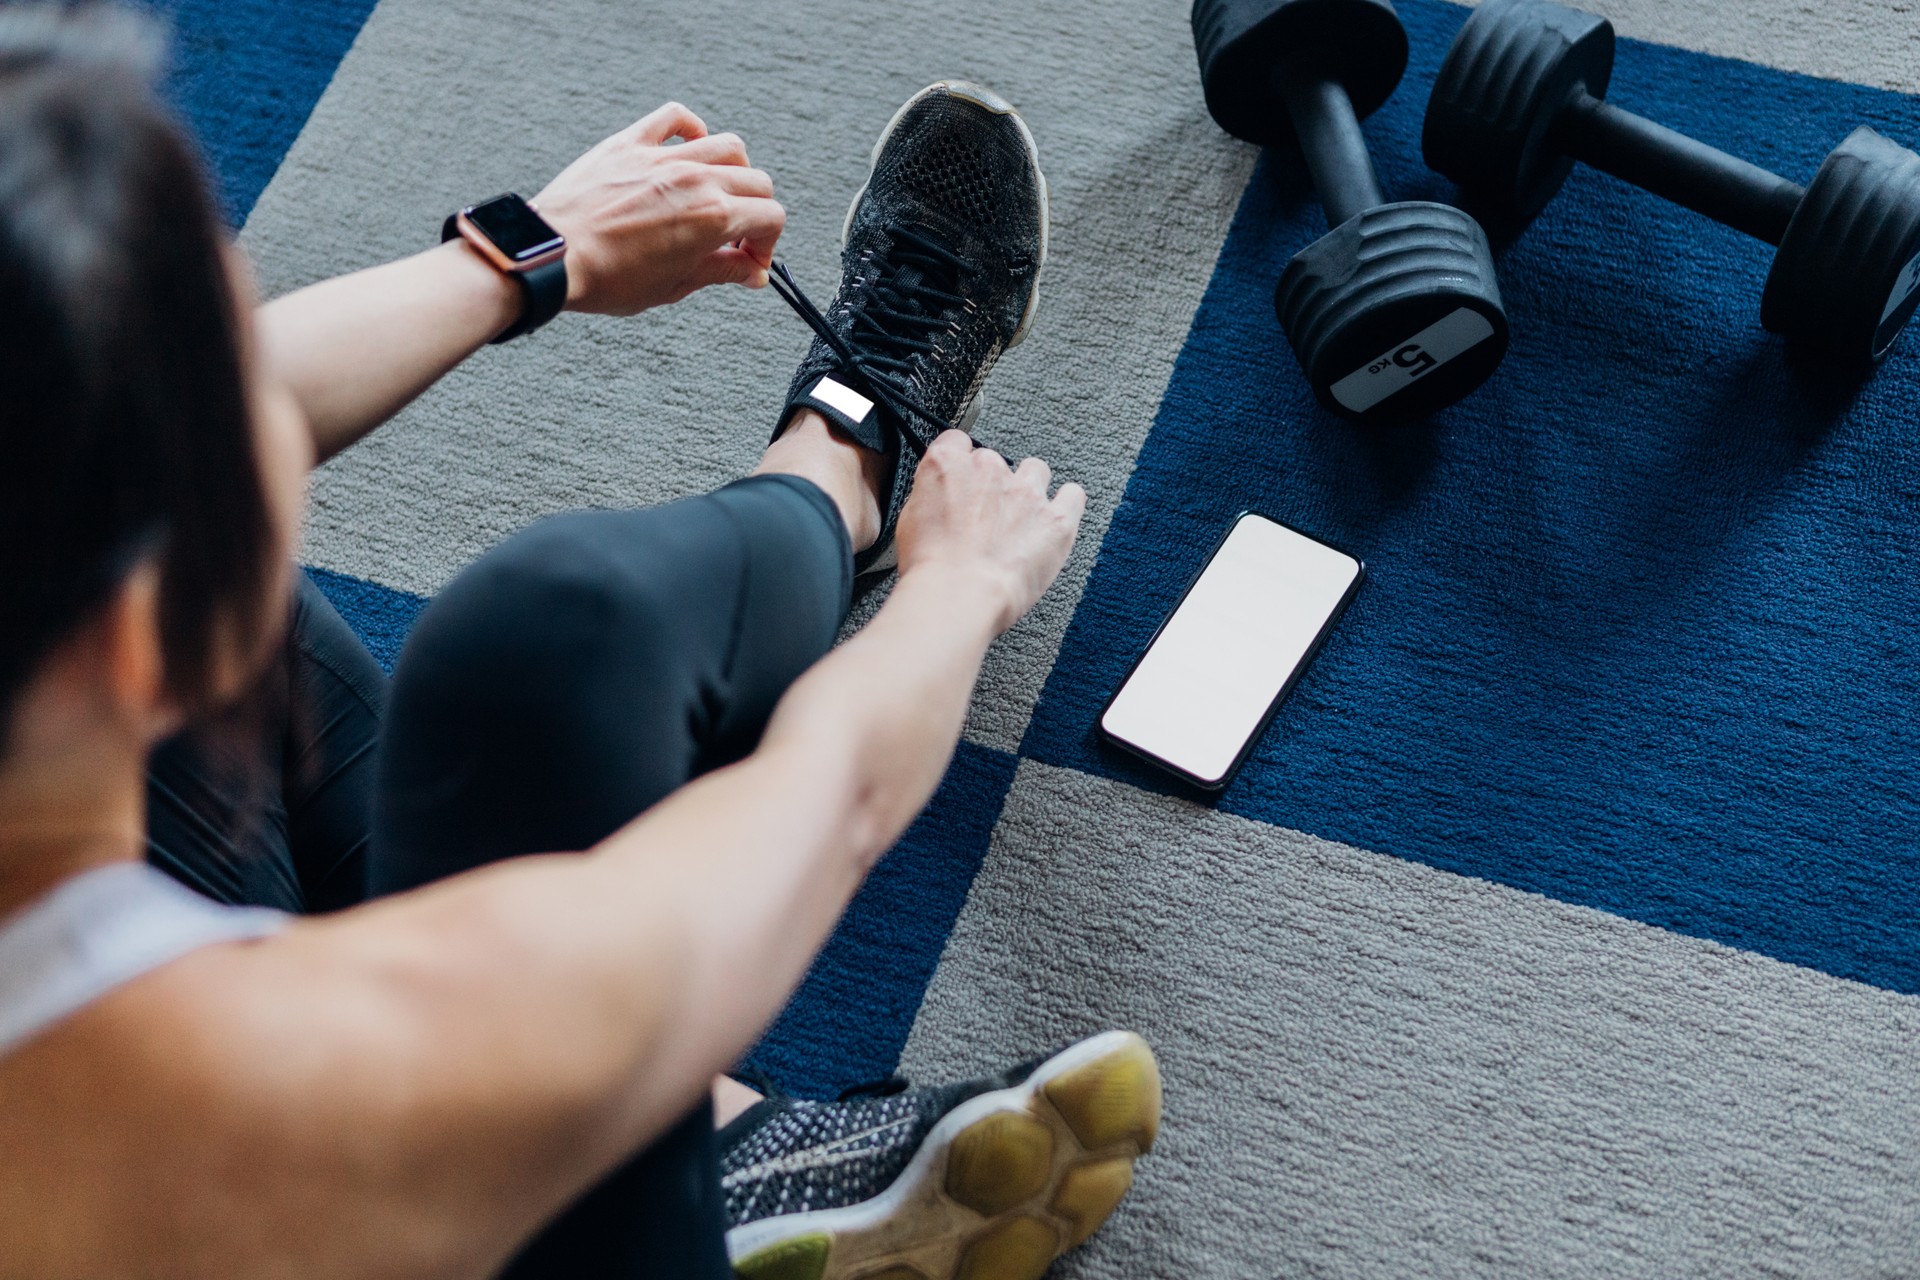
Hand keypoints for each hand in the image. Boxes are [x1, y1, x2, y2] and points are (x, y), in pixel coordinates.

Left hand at [532, 103, 784, 313]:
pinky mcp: (630, 144)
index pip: (771, 217)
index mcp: (713, 218)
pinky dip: (691, 127)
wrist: (552, 258)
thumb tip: (751, 271)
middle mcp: (695, 179)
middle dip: (756, 211)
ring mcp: (662, 157)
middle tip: (736, 236)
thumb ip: (721, 271)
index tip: (750, 261)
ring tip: (718, 193)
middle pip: (756, 180)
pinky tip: (691, 146)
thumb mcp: (675, 285)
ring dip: (734, 170)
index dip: (767, 244)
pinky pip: (673, 117)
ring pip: (727, 144)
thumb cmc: (607, 279)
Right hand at [894, 431, 1086, 633]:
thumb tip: (940, 499)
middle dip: (992, 485)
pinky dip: (1067, 504)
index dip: (961, 463)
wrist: (959, 594)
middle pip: (996, 461)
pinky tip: (1055, 519)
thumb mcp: (909, 521)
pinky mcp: (1056, 519)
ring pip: (1035, 471)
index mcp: (948, 464)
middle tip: (986, 517)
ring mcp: (1026, 492)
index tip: (963, 479)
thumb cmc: (930, 567)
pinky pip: (1072, 495)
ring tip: (1022, 518)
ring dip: (1029, 489)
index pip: (958, 442)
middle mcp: (989, 470)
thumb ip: (931, 497)